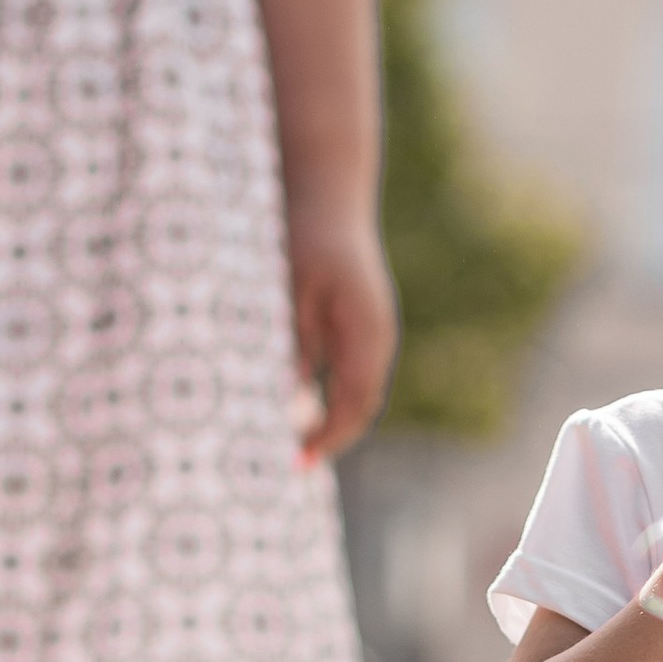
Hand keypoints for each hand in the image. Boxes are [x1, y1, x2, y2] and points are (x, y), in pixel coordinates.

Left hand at [290, 212, 397, 465]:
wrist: (327, 195)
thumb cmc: (305, 238)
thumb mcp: (291, 294)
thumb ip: (293, 346)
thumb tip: (285, 401)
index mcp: (367, 332)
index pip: (354, 403)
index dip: (328, 437)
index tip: (299, 462)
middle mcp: (377, 338)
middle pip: (359, 406)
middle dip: (329, 437)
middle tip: (293, 466)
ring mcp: (371, 333)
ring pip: (355, 393)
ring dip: (330, 421)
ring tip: (295, 448)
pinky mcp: (358, 327)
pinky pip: (347, 375)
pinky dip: (329, 399)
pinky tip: (301, 412)